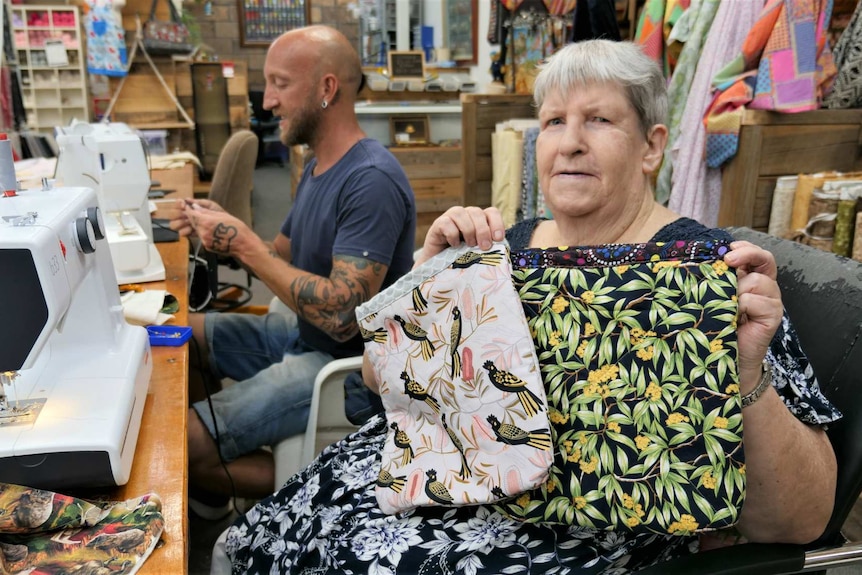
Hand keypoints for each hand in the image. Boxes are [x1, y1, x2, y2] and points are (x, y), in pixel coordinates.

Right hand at [168, 199, 224, 236]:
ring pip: (175, 225)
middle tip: (184, 214)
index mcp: (191, 208)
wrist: (228, 228)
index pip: (178, 205)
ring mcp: (188, 225)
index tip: (183, 204)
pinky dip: (184, 231)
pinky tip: (190, 229)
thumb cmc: (221, 215)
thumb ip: (200, 202)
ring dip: (179, 222)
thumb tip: (187, 199)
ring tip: (187, 222)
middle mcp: (187, 217)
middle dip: (177, 214)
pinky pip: (182, 233)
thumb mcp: (211, 206)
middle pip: (173, 215)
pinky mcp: (192, 234)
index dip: (178, 204)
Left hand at [183, 202, 246, 255]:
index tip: (189, 206)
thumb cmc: (237, 229)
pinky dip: (204, 233)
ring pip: (197, 230)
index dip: (189, 210)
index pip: (191, 214)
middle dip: (194, 217)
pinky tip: (213, 231)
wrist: (244, 245)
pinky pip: (202, 237)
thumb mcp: (223, 215)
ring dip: (200, 225)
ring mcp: (205, 241)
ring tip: (210, 223)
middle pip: (193, 223)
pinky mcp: (207, 246)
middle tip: (199, 213)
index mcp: (207, 222)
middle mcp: (203, 232)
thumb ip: (207, 212)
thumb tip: (196, 207)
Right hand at [415, 206, 504, 265]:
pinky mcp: (438, 225)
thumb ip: (489, 248)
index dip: (497, 223)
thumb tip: (503, 251)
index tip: (498, 238)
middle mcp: (466, 215)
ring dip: (468, 230)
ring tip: (469, 246)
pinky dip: (452, 234)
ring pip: (461, 213)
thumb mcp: (479, 253)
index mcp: (479, 220)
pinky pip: (446, 223)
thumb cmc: (462, 260)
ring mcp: (451, 218)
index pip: (491, 212)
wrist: (439, 269)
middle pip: (477, 212)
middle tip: (485, 247)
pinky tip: (454, 245)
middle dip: (483, 230)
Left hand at [724, 242, 782, 391]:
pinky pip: (754, 300)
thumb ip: (714, 281)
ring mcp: (772, 301)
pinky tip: (733, 317)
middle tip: (727, 259)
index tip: (726, 247)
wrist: (723, 360)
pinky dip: (740, 305)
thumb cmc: (716, 326)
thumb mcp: (713, 299)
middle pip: (765, 259)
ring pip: (756, 281)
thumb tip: (698, 262)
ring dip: (735, 289)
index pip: (755, 254)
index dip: (744, 247)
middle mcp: (765, 287)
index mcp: (751, 279)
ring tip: (723, 305)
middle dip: (747, 254)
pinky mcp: (773, 316)